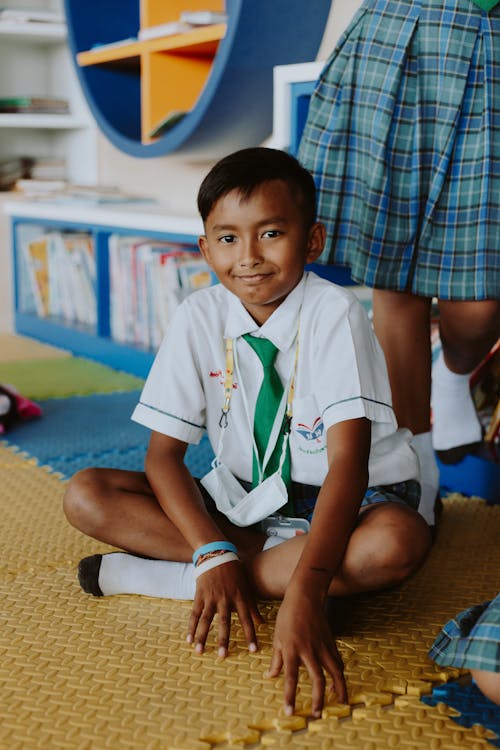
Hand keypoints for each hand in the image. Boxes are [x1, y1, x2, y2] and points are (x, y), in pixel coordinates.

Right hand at [187, 560, 262, 656]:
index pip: (246, 619)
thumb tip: (262, 623)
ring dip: (202, 636)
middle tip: (223, 656)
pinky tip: (189, 639)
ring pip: (206, 620)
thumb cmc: (234, 571)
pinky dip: (191, 627)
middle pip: (224, 622)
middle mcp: (225, 599)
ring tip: (199, 651)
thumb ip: (252, 606)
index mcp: (239, 597)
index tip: (253, 650)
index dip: (250, 634)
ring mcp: (211, 597)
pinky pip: (194, 613)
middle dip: (223, 640)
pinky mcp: (200, 595)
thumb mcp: (246, 586)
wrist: (217, 554)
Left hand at [267, 590, 346, 717]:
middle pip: (317, 680)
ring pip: (334, 671)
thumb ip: (276, 659)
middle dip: (318, 700)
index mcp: (291, 649)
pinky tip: (337, 682)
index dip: (290, 696)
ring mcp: (322, 646)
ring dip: (338, 688)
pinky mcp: (331, 642)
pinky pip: (337, 661)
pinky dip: (339, 674)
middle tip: (317, 715)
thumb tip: (271, 676)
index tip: (289, 712)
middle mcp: (308, 650)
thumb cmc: (287, 616)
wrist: (305, 597)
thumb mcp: (277, 637)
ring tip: (340, 702)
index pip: (290, 677)